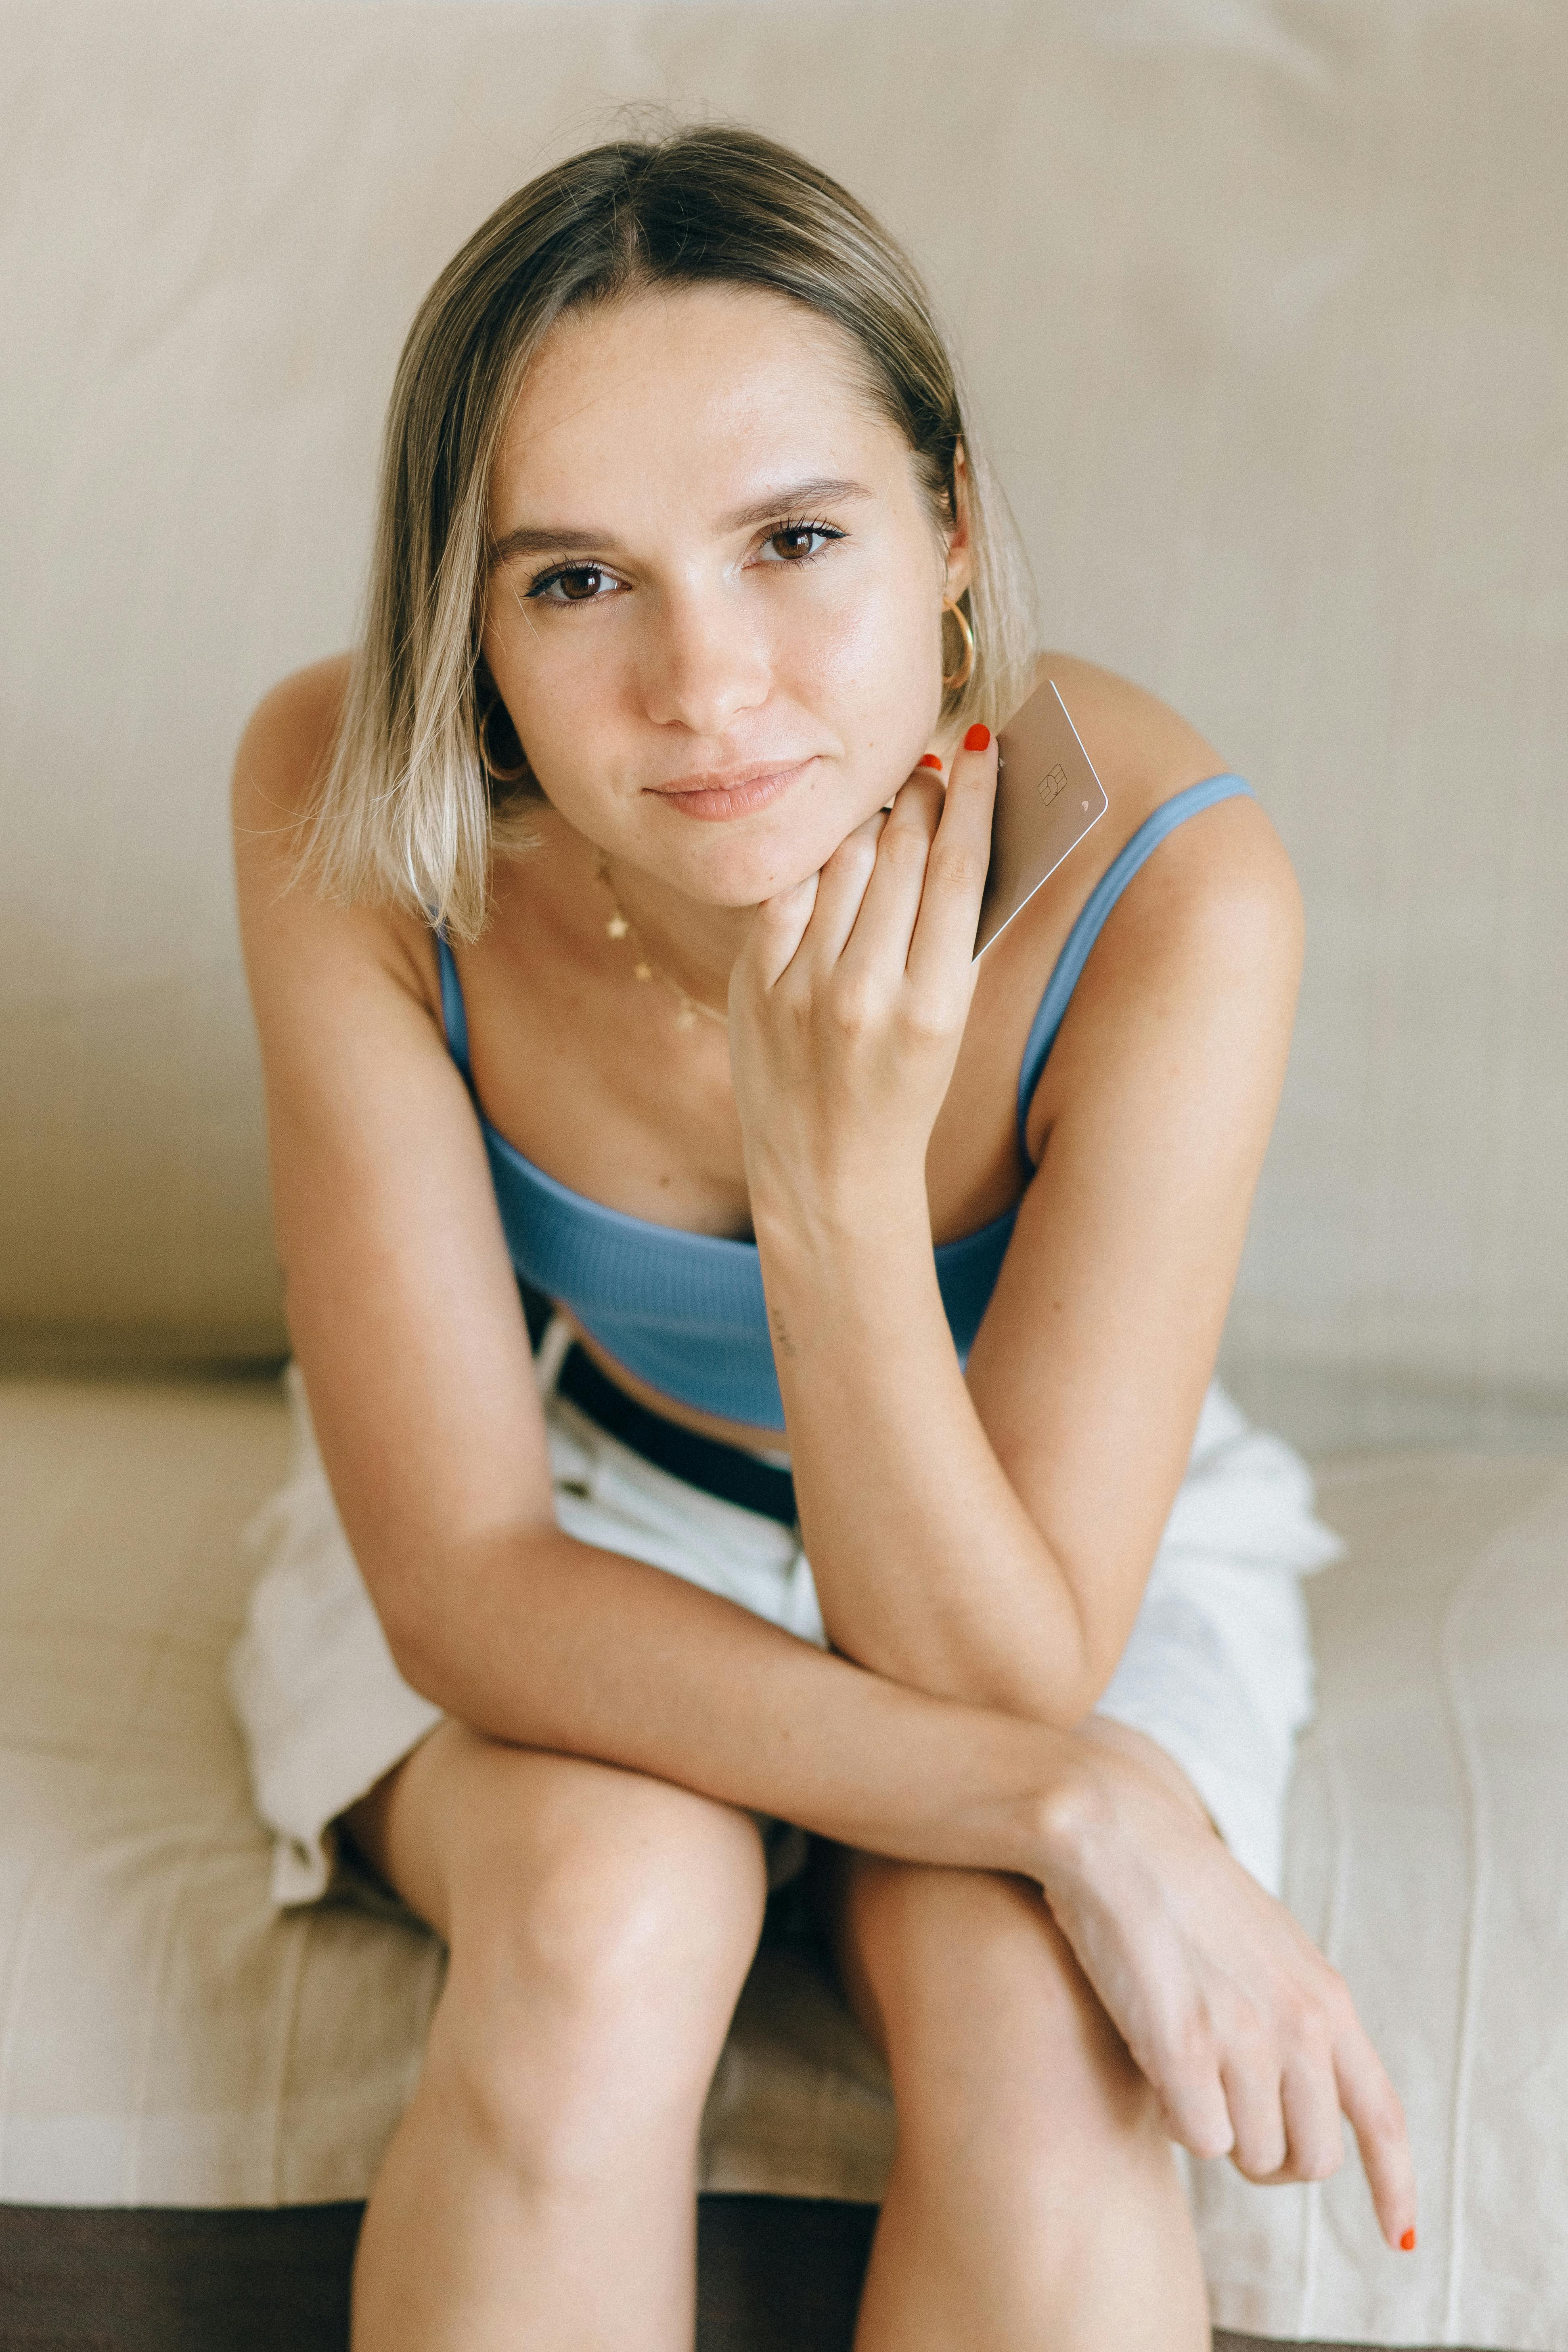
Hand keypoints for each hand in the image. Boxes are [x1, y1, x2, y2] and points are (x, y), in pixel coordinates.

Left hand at [728, 727, 996, 1233]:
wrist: (827, 1175)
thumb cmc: (903, 1093)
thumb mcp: (948, 1025)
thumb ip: (951, 935)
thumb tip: (957, 829)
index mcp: (936, 1005)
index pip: (961, 867)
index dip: (974, 797)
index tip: (981, 750)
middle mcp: (868, 992)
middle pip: (902, 852)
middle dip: (920, 798)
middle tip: (929, 771)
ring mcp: (804, 988)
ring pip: (843, 861)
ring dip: (868, 821)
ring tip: (885, 807)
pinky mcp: (755, 986)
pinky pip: (787, 893)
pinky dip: (814, 863)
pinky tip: (832, 851)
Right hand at [1033, 1727, 1417, 2252]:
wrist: (1117, 1833)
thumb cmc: (1184, 1890)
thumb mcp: (1272, 1947)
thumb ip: (1302, 2017)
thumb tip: (1310, 2098)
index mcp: (1327, 1998)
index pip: (1383, 2119)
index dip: (1396, 2187)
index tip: (1397, 2236)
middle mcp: (1299, 2025)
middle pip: (1313, 2159)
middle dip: (1274, 2157)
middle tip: (1232, 2118)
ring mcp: (1244, 2039)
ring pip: (1254, 2157)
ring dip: (1219, 2131)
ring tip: (1185, 2069)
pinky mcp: (1185, 2050)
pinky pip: (1201, 2140)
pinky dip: (1177, 2119)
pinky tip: (1156, 2064)